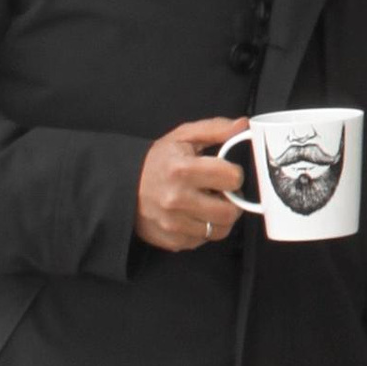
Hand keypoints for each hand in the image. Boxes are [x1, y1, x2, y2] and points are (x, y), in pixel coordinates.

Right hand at [137, 117, 251, 251]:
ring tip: (208, 203)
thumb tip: (242, 125)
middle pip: (229, 212)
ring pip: (219, 230)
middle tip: (222, 192)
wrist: (124, 185)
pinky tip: (194, 215)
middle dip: (232, 201)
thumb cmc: (158, 160)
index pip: (232, 178)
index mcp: (182, 170)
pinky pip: (203, 241)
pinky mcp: (171, 240)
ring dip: (219, 217)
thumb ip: (216, 129)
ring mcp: (173, 224)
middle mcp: (177, 199)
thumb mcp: (184, 136)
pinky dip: (203, 229)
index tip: (226, 173)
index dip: (234, 174)